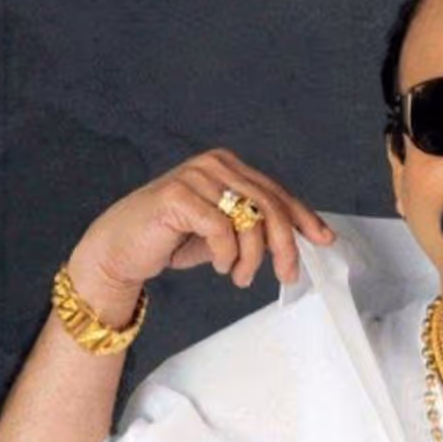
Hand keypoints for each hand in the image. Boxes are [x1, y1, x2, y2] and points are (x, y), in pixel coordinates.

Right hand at [67, 148, 335, 303]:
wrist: (118, 250)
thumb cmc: (172, 240)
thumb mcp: (225, 232)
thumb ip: (257, 226)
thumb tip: (303, 236)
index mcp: (228, 165)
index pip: (276, 192)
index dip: (303, 218)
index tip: (324, 240)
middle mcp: (214, 164)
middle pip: (269, 205)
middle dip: (284, 246)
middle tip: (286, 275)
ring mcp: (194, 176)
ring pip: (248, 220)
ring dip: (251, 257)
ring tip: (241, 277)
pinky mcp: (176, 195)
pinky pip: (221, 229)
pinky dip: (226, 254)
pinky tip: (217, 265)